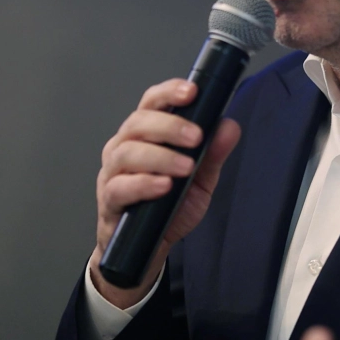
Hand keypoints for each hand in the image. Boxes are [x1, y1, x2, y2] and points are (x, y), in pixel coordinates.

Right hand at [90, 78, 241, 306]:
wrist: (146, 249)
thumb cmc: (168, 206)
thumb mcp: (199, 180)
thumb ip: (213, 154)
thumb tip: (230, 127)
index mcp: (145, 135)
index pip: (152, 102)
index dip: (169, 92)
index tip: (192, 91)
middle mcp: (124, 147)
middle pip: (138, 122)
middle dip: (169, 126)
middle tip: (196, 138)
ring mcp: (113, 173)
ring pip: (127, 152)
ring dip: (160, 156)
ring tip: (186, 167)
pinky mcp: (109, 200)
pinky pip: (120, 187)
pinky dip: (143, 184)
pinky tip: (164, 186)